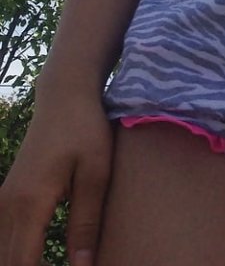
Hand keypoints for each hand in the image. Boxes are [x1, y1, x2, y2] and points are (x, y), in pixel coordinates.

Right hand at [0, 89, 113, 265]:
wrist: (64, 94)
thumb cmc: (85, 129)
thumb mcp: (96, 174)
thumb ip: (87, 222)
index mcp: (29, 204)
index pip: (22, 265)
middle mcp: (8, 206)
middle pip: (7, 262)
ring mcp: (3, 201)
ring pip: (2, 252)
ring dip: (21, 263)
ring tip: (49, 262)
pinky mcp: (7, 196)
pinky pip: (3, 237)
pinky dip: (16, 254)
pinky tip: (37, 258)